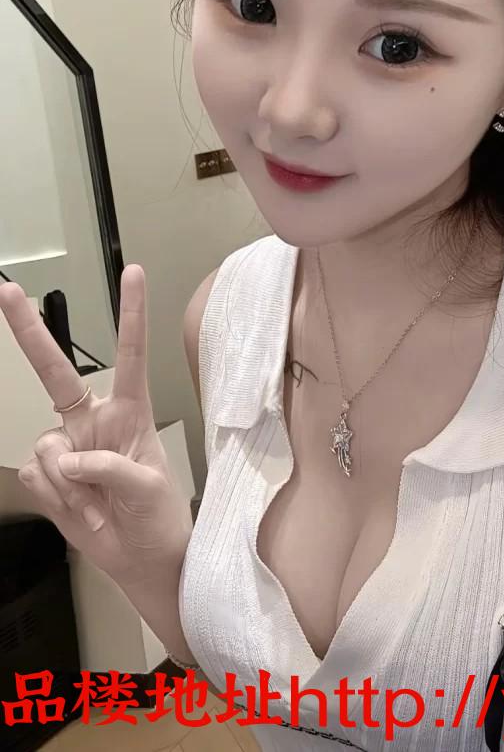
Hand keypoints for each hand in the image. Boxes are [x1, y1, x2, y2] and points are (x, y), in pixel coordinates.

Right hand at [0, 265, 193, 587]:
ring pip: (46, 448)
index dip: (132, 313)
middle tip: (7, 289)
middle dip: (29, 331)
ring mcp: (67, 446)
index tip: (134, 272)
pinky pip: (37, 477)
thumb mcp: (149, 488)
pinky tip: (81, 510)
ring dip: (69, 484)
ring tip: (98, 505)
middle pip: (56, 371)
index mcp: (131, 411)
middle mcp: (94, 420)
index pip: (131, 355)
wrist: (143, 560)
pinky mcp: (48, 476)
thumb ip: (109, 466)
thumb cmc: (160, 516)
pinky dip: (56, 499)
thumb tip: (66, 458)